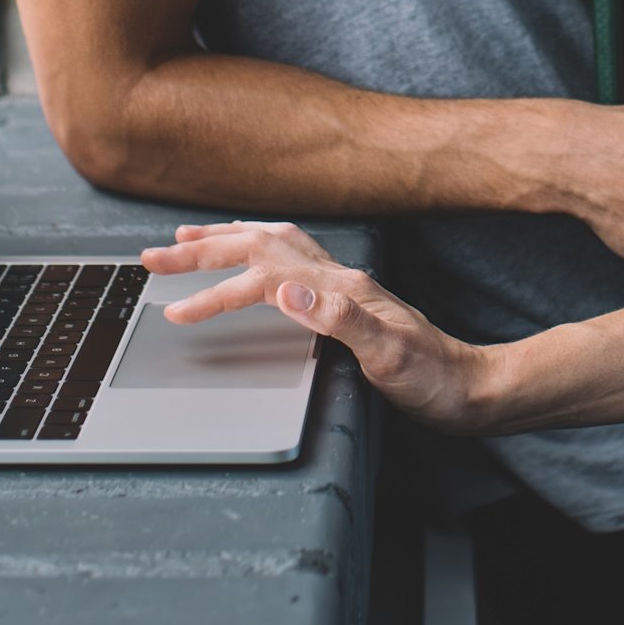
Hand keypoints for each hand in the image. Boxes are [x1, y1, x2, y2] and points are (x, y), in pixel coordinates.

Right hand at [144, 222, 496, 430]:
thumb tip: (285, 290)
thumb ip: (337, 319)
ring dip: (227, 238)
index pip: (260, 279)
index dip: (213, 293)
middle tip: (153, 256)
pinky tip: (255, 256)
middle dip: (202, 250)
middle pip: (259, 248)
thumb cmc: (432, 379)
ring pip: (274, 244)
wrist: (470, 387)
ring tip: (190, 237)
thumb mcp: (387, 358)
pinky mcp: (346, 298)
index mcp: (339, 290)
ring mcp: (343, 285)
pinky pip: (291, 257)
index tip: (173, 312)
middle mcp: (339, 279)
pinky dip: (259, 248)